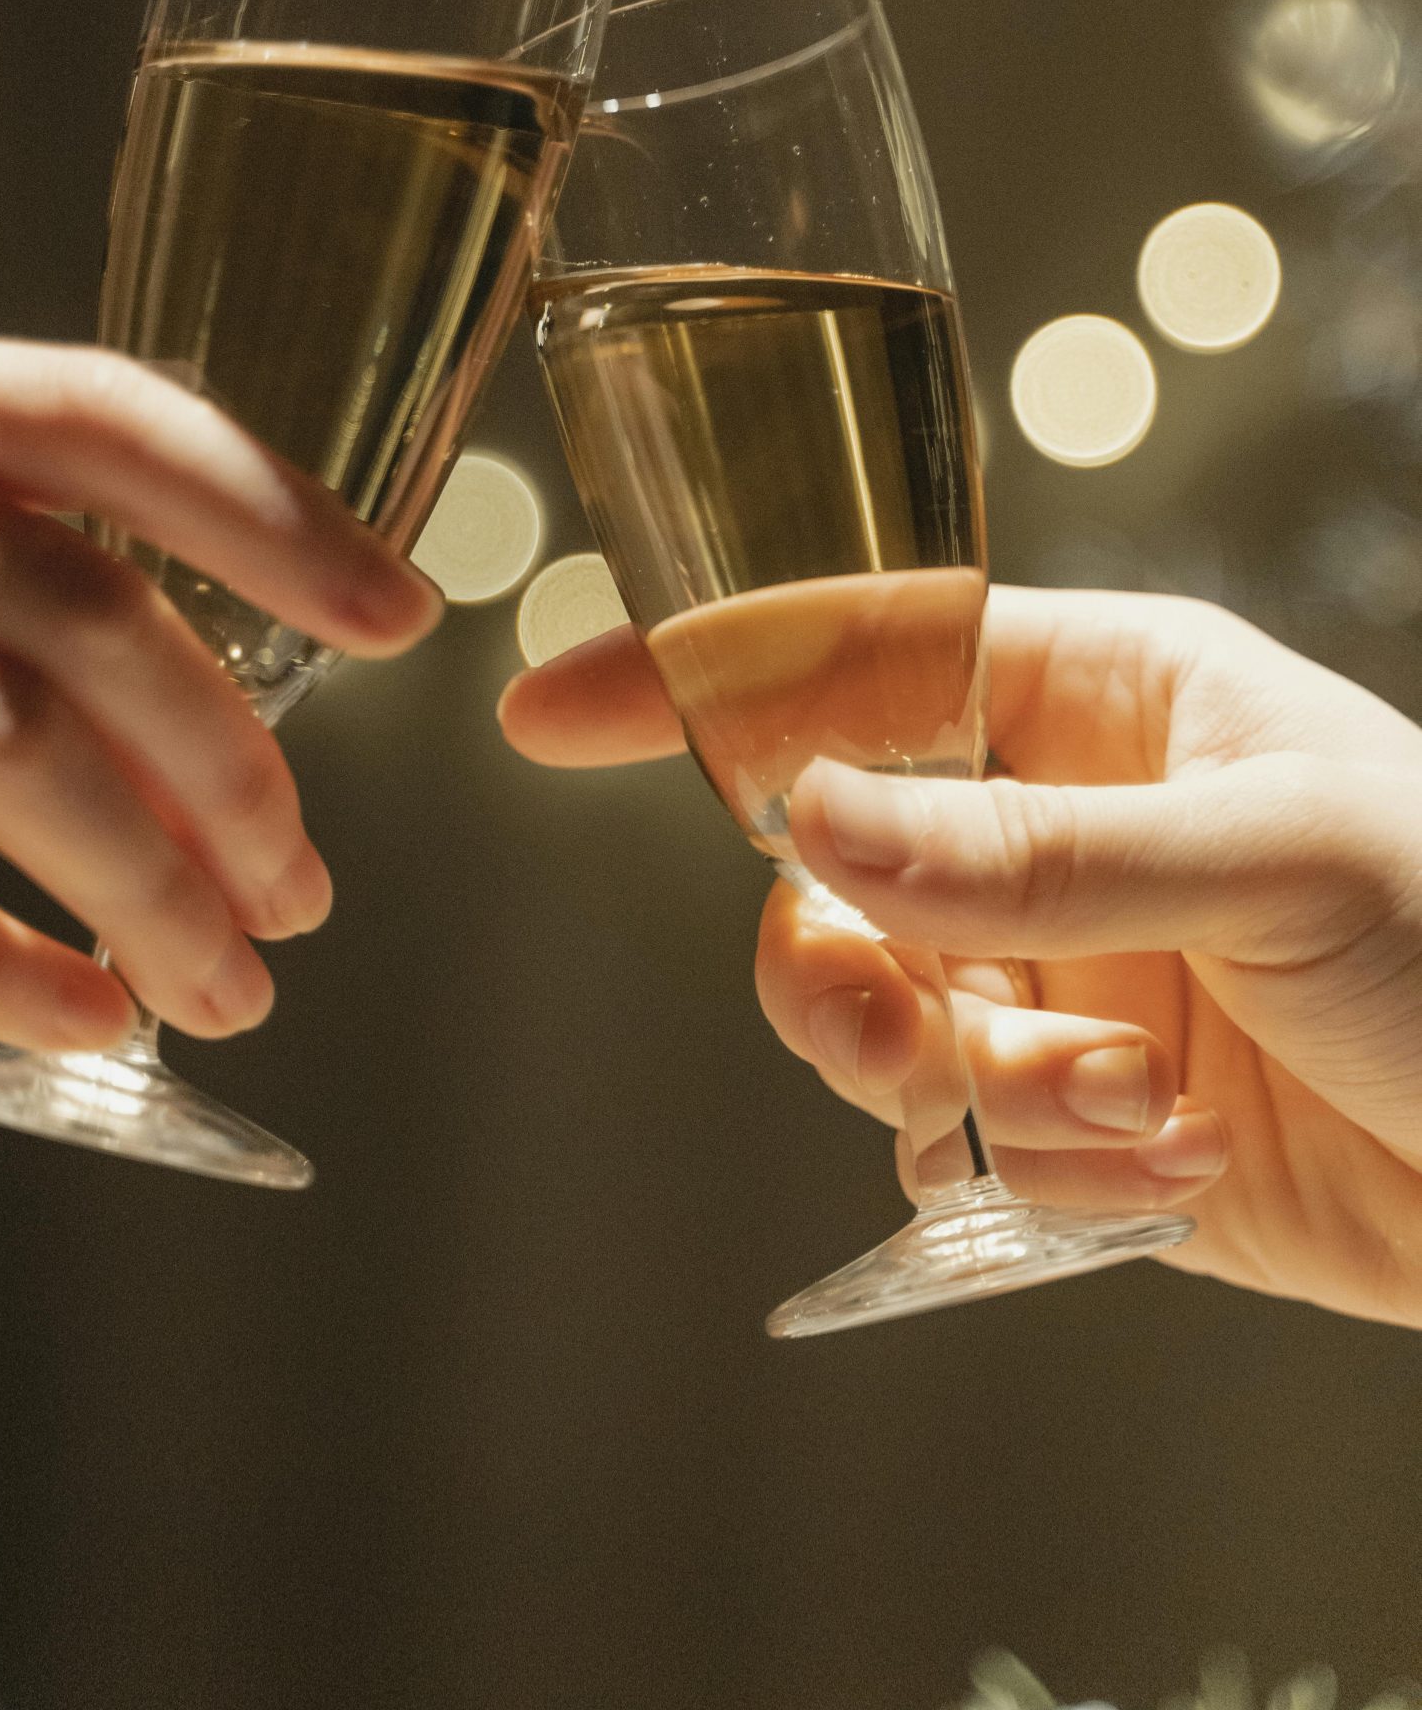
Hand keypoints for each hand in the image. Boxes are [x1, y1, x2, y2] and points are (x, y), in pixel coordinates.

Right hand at [0, 324, 439, 1048]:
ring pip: (5, 747)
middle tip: (302, 885)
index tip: (403, 614)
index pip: (103, 416)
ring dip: (151, 887)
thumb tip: (187, 774)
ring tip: (230, 981)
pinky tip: (84, 1016)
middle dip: (229, 767)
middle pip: (83, 610)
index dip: (273, 513)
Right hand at [499, 587, 1421, 1326]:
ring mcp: (1067, 971)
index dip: (701, 673)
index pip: (860, 650)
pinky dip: (1041, 1168)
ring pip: (875, 1017)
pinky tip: (1173, 1168)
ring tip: (1108, 1106)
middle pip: (825, 870)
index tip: (549, 711)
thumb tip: (808, 822)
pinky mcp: (1093, 1117)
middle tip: (901, 1030)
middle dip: (837, 962)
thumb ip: (1033, 850)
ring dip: (961, 1079)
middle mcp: (1060, 825)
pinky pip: (967, 1140)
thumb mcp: (1269, 857)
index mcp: (1105, 695)